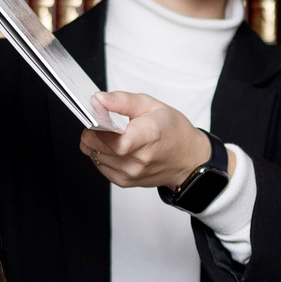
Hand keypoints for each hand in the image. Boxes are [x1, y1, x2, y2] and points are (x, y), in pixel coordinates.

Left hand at [80, 91, 211, 190]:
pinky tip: (117, 148)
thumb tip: (99, 100)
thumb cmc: (173, 132)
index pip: (115, 141)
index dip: (99, 128)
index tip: (100, 118)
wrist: (187, 158)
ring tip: (115, 136)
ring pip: (94, 155)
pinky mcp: (124, 181)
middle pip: (97, 146)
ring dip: (97, 143)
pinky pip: (99, 165)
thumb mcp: (151, 105)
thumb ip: (122, 100)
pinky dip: (103, 154)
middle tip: (106, 123)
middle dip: (94, 131)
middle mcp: (139, 160)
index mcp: (148, 136)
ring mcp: (130, 173)